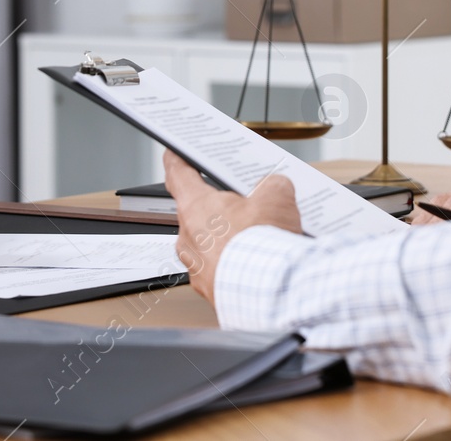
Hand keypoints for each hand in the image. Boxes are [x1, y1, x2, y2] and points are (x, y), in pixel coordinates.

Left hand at [163, 151, 301, 301]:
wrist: (269, 294)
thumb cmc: (263, 247)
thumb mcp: (277, 198)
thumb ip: (272, 186)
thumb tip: (275, 187)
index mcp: (196, 207)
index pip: (178, 174)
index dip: (177, 161)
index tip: (174, 155)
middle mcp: (189, 238)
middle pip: (198, 213)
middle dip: (220, 209)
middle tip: (245, 205)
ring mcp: (197, 267)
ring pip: (209, 245)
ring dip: (228, 241)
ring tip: (259, 239)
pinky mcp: (211, 290)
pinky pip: (220, 271)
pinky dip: (236, 266)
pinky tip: (258, 263)